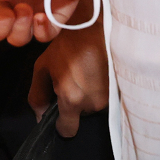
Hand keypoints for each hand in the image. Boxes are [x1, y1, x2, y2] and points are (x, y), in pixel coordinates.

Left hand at [29, 23, 108, 137]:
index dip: (61, 125)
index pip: (68, 130)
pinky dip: (101, 93)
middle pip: (81, 117)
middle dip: (75, 106)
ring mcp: (110, 99)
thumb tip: (39, 117)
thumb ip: (37, 95)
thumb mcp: (42, 68)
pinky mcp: (122, 93)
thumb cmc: (65, 47)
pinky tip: (96, 78)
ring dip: (89, 99)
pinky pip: (108, 101)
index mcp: (72, 99)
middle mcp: (94, 104)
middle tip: (73, 84)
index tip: (59, 115)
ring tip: (86, 78)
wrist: (95, 29)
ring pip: (94, 109)